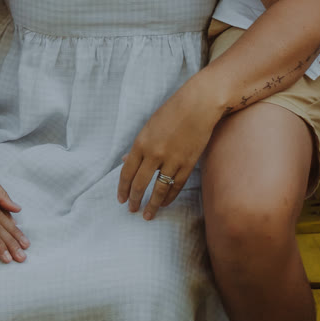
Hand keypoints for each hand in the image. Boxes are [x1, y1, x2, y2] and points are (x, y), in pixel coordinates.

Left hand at [118, 75, 223, 217]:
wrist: (198, 105)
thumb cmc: (172, 112)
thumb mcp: (149, 126)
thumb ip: (138, 146)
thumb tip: (126, 161)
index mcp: (141, 142)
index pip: (127, 172)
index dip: (123, 188)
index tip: (120, 199)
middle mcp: (154, 153)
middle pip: (140, 184)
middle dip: (134, 199)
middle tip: (132, 210)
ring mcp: (172, 160)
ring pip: (158, 189)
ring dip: (152, 204)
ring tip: (147, 215)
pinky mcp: (188, 164)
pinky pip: (176, 186)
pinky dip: (169, 197)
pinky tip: (164, 203)